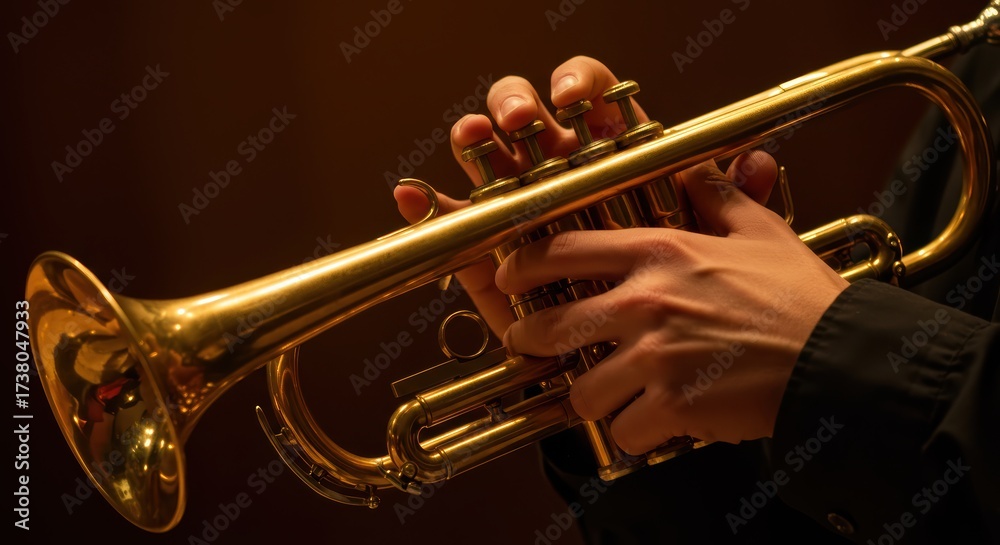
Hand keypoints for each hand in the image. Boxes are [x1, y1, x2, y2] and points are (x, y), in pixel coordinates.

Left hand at [395, 56, 845, 450]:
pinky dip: (636, 436)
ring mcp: (656, 356)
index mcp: (660, 253)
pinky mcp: (674, 405)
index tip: (507, 279)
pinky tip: (656, 426)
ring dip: (595, 400)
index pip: (561, 251)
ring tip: (615, 396)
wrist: (842, 360)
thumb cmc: (803, 297)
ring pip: (582, 393)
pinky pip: (624, 433)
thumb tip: (697, 171)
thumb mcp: (761, 233)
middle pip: (550, 329)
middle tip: (538, 350)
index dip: (520, 267)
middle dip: (533, 344)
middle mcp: (646, 301)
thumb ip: (718, 199)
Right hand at [395, 57, 776, 334]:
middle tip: (520, 122)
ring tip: (475, 138)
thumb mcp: (723, 257)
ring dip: (475, 142)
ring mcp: (527, 217)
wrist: (662, 374)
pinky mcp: (494, 255)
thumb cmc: (692, 305)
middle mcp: (567, 183)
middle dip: (518, 107)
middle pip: (530, 122)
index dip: (579, 88)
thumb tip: (758, 164)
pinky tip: (414, 194)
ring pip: (491, 165)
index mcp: (616, 163)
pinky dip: (433, 210)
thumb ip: (736, 211)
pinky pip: (460, 229)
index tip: (574, 101)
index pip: (591, 102)